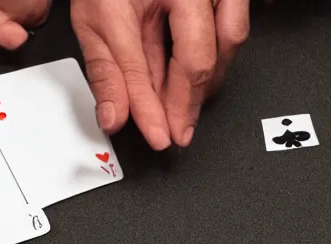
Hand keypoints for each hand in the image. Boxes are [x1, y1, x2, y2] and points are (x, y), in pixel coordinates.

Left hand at [71, 0, 248, 149]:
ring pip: (229, 40)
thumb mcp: (95, 20)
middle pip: (200, 54)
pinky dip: (218, 55)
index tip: (160, 136)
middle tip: (179, 129)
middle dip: (190, 100)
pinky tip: (198, 75)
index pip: (144, 62)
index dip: (153, 107)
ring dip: (210, 80)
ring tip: (188, 105)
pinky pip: (236, 25)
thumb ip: (105, 71)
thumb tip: (114, 117)